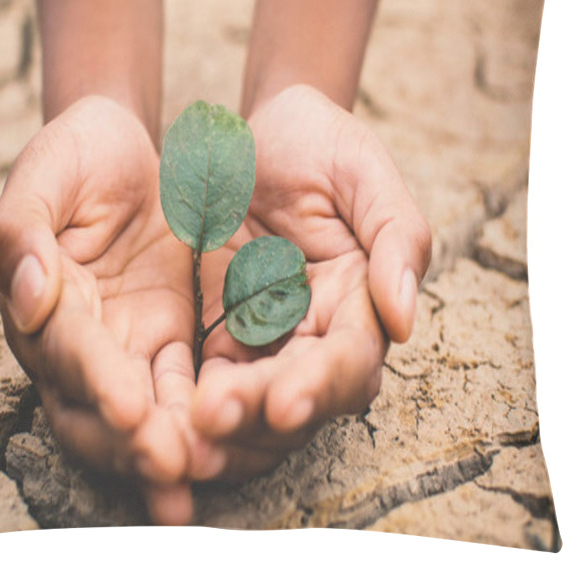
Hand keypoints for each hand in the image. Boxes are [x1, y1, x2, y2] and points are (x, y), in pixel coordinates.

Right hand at [0, 96, 216, 523]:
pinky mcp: (171, 338)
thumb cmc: (76, 155)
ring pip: (145, 411)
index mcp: (42, 303)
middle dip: (132, 440)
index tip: (130, 410)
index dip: (97, 381)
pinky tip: (230, 449)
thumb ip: (21, 231)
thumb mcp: (44, 175)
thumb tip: (27, 297)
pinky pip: (187, 386)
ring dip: (171, 445)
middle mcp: (80, 339)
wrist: (125, 149)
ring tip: (204, 474)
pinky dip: (203, 418)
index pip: (68, 351)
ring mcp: (127, 344)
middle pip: (96, 407)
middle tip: (171, 465)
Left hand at [191, 85, 431, 479]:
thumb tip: (405, 321)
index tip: (284, 404)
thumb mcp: (365, 172)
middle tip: (212, 420)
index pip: (349, 359)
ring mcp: (264, 334)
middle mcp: (316, 331)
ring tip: (185, 435)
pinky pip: (205, 376)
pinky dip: (188, 399)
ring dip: (222, 425)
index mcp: (359, 300)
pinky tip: (164, 410)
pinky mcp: (218, 330)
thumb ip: (397, 238)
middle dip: (258, 415)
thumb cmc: (318, 141)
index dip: (319, 385)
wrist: (251, 132)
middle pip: (296, 395)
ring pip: (251, 401)